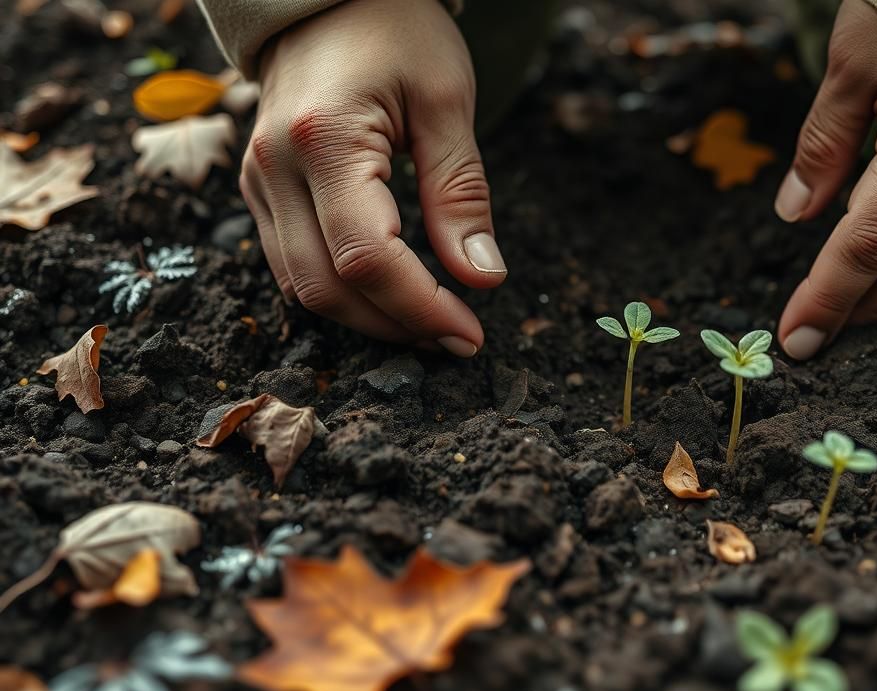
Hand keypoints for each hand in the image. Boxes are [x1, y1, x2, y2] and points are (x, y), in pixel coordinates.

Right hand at [241, 0, 502, 356]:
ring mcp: (258, 181)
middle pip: (327, 288)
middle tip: (458, 338)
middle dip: (396, 326)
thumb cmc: (396, 29)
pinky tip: (392, 296)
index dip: (420, 308)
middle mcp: (275, 167)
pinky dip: (342, 293)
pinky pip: (292, 265)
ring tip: (431, 324)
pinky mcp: (261, 189)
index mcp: (324, 139)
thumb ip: (461, 194)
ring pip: (302, 288)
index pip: (367, 258)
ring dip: (368, 320)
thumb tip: (482, 279)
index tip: (470, 332)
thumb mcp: (446, 101)